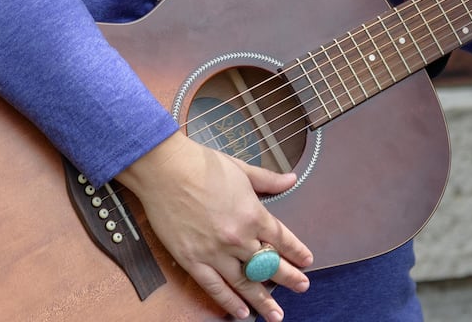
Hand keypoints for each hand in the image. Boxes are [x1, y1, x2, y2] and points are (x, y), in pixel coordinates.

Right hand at [116, 131, 312, 320]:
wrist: (165, 169)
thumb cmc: (202, 165)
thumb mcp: (241, 169)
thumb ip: (268, 180)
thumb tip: (292, 179)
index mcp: (253, 215)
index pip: (282, 240)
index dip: (297, 252)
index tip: (307, 262)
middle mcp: (238, 238)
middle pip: (269, 265)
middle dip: (289, 278)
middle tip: (302, 288)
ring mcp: (215, 252)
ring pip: (245, 283)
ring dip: (263, 300)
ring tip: (276, 315)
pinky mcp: (192, 260)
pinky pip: (214, 287)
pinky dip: (228, 302)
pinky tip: (241, 312)